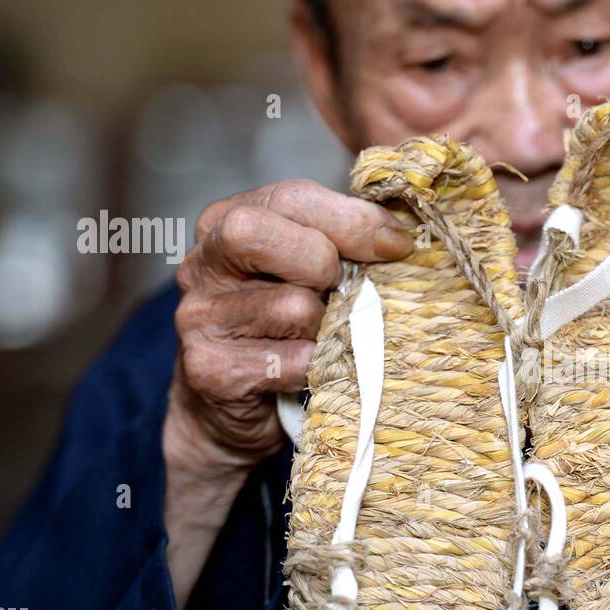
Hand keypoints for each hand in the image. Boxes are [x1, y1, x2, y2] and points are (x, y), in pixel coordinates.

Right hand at [164, 179, 412, 608]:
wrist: (231, 412)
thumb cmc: (283, 331)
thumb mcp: (307, 274)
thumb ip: (341, 244)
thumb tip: (410, 232)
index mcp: (228, 221)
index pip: (291, 197)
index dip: (353, 218)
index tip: (401, 245)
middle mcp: (201, 263)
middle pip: (260, 233)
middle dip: (322, 260)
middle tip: (344, 290)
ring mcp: (199, 318)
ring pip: (288, 306)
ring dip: (327, 326)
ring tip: (326, 339)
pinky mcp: (210, 370)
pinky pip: (290, 361)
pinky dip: (317, 368)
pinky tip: (315, 372)